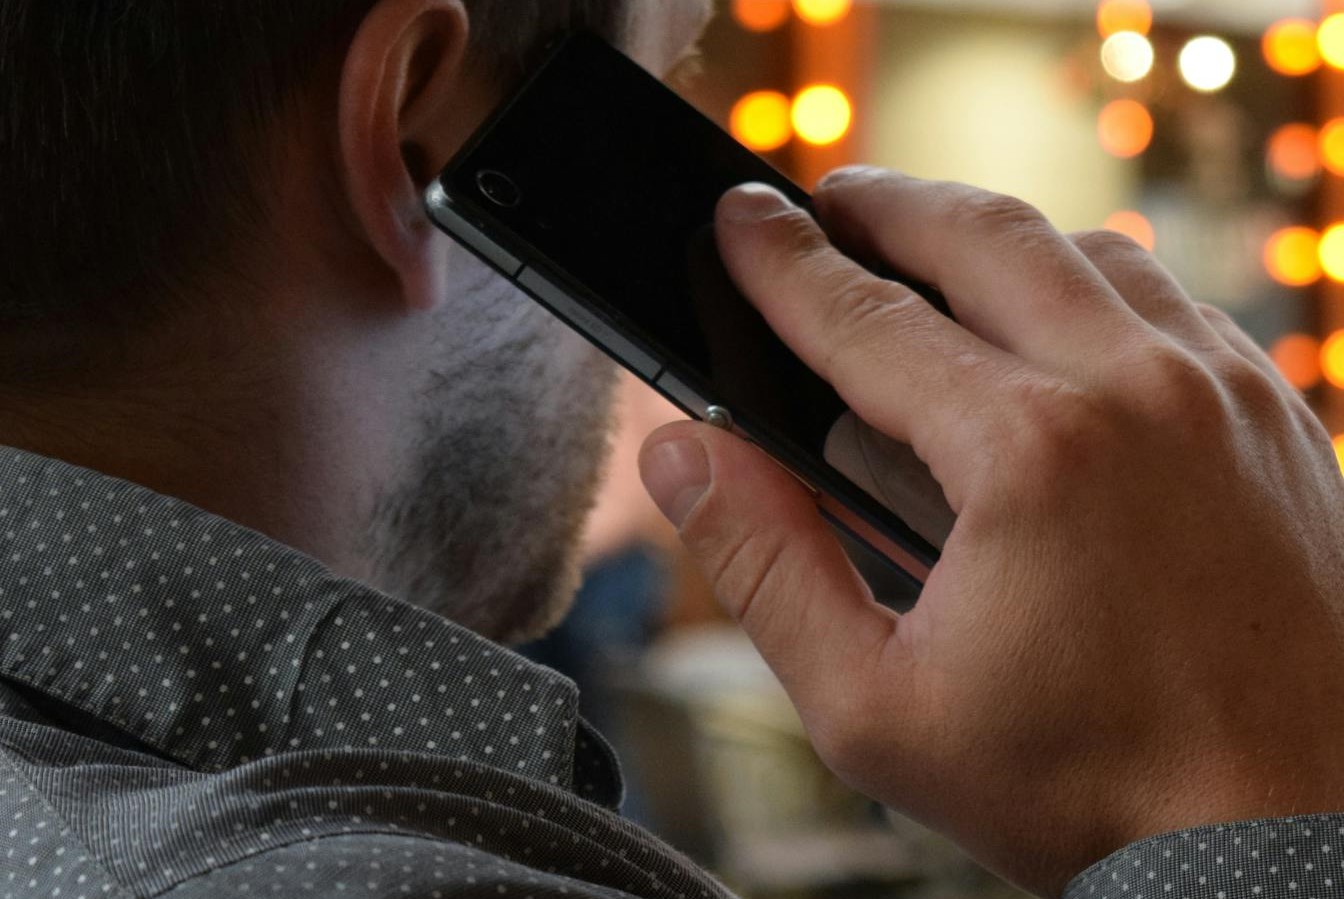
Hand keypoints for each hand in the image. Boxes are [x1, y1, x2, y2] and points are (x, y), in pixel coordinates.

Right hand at [638, 168, 1343, 896]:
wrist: (1293, 832)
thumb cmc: (1091, 787)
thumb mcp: (877, 706)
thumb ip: (765, 566)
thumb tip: (686, 454)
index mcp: (1027, 453)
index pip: (865, 318)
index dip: (782, 264)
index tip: (738, 219)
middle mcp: (1137, 391)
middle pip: (981, 236)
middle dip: (884, 204)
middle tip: (822, 201)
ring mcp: (1224, 392)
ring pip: (1085, 250)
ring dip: (989, 236)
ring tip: (924, 249)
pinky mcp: (1277, 416)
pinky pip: (1169, 301)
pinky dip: (1089, 282)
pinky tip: (1051, 316)